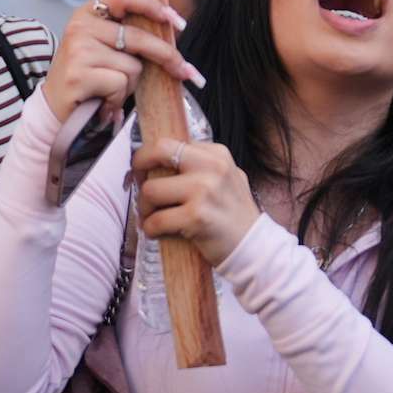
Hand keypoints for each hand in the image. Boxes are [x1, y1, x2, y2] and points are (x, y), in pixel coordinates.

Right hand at [38, 0, 198, 130]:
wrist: (55, 108)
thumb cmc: (86, 77)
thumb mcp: (103, 47)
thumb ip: (127, 36)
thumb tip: (171, 30)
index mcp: (87, 14)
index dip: (150, 4)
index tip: (173, 18)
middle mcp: (80, 26)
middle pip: (137, 37)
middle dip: (166, 55)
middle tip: (184, 70)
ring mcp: (78, 49)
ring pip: (132, 66)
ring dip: (129, 85)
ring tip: (110, 90)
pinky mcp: (79, 74)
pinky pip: (120, 84)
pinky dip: (117, 98)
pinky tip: (103, 101)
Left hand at [133, 138, 259, 266]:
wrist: (255, 249)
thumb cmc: (233, 215)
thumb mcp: (225, 178)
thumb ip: (199, 165)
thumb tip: (159, 158)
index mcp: (217, 154)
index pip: (169, 143)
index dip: (149, 157)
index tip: (145, 170)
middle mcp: (212, 167)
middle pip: (156, 152)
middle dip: (138, 167)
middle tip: (137, 183)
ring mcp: (204, 191)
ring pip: (150, 190)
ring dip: (144, 207)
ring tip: (152, 216)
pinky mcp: (197, 216)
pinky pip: (156, 220)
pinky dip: (150, 228)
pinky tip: (156, 232)